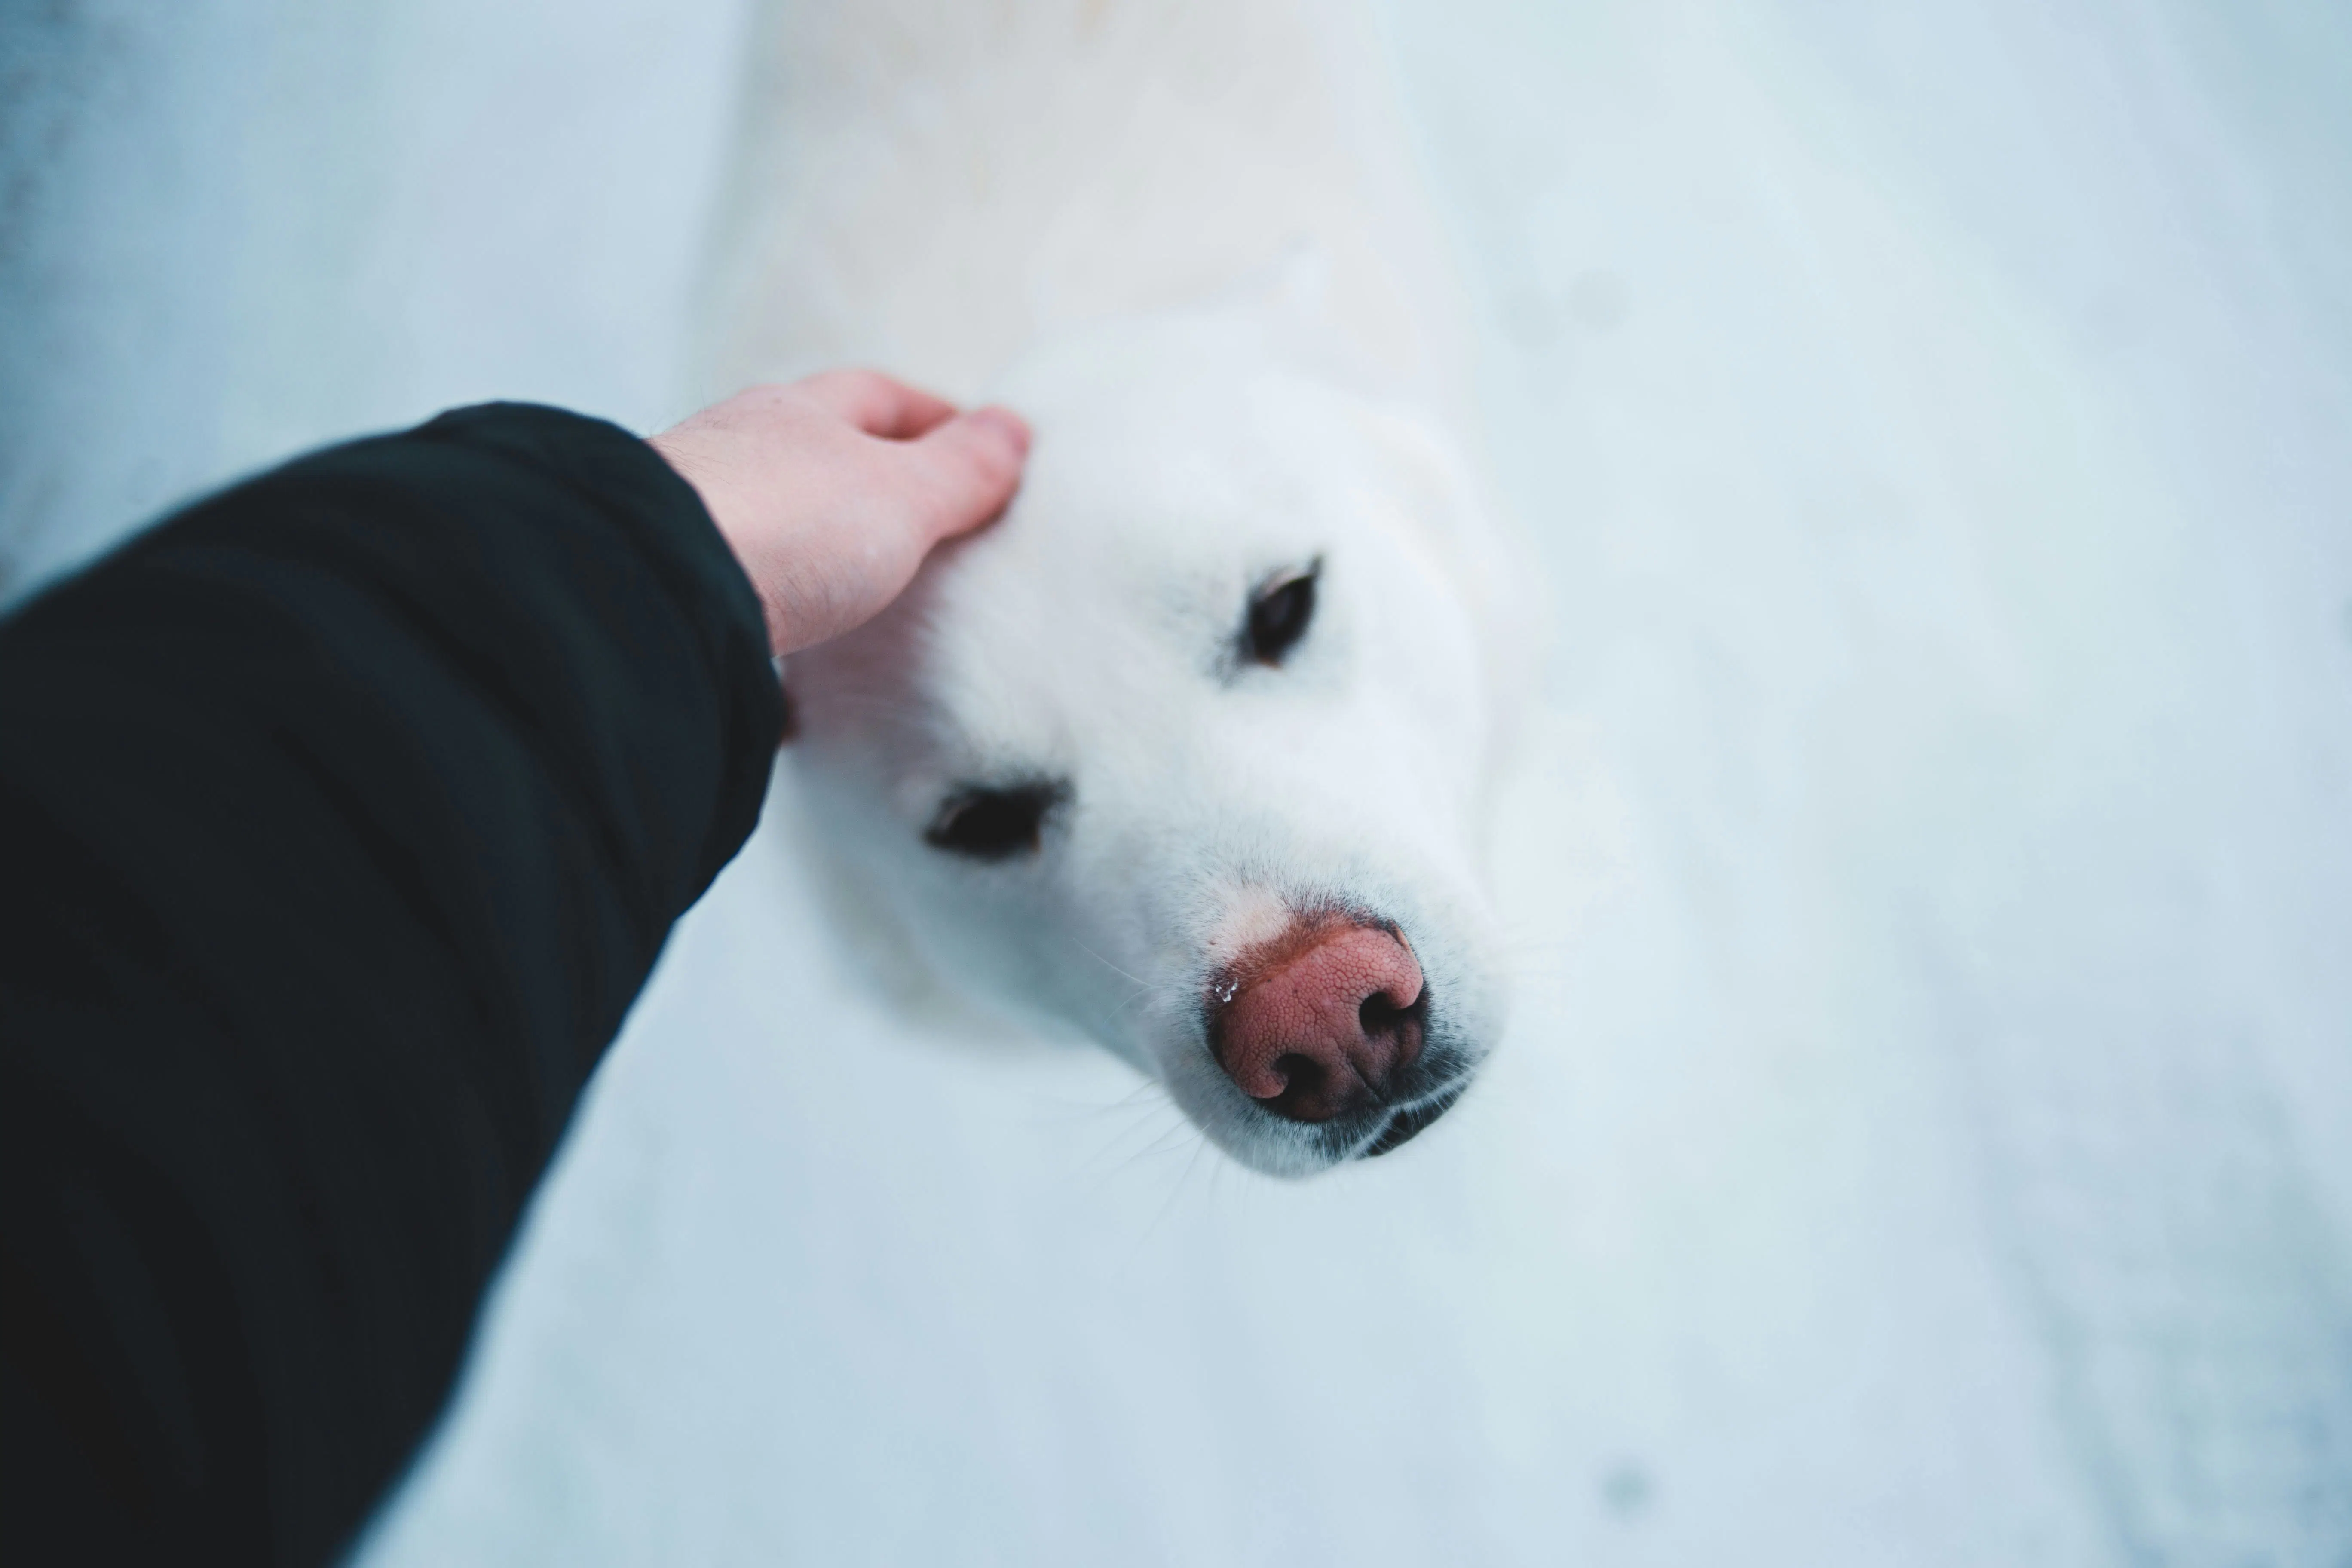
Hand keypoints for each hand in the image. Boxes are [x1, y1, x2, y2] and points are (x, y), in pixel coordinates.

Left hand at [648, 371, 1029, 654]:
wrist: (647, 590)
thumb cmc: (784, 524)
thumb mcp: (900, 493)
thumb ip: (959, 469)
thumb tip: (1014, 427)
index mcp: (797, 413)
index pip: (879, 397)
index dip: (934, 417)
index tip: (976, 445)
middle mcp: (736, 452)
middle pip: (817, 454)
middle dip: (870, 481)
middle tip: (926, 522)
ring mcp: (696, 517)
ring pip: (773, 522)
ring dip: (816, 548)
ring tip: (862, 592)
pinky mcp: (670, 583)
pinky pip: (738, 594)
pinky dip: (775, 617)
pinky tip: (792, 666)